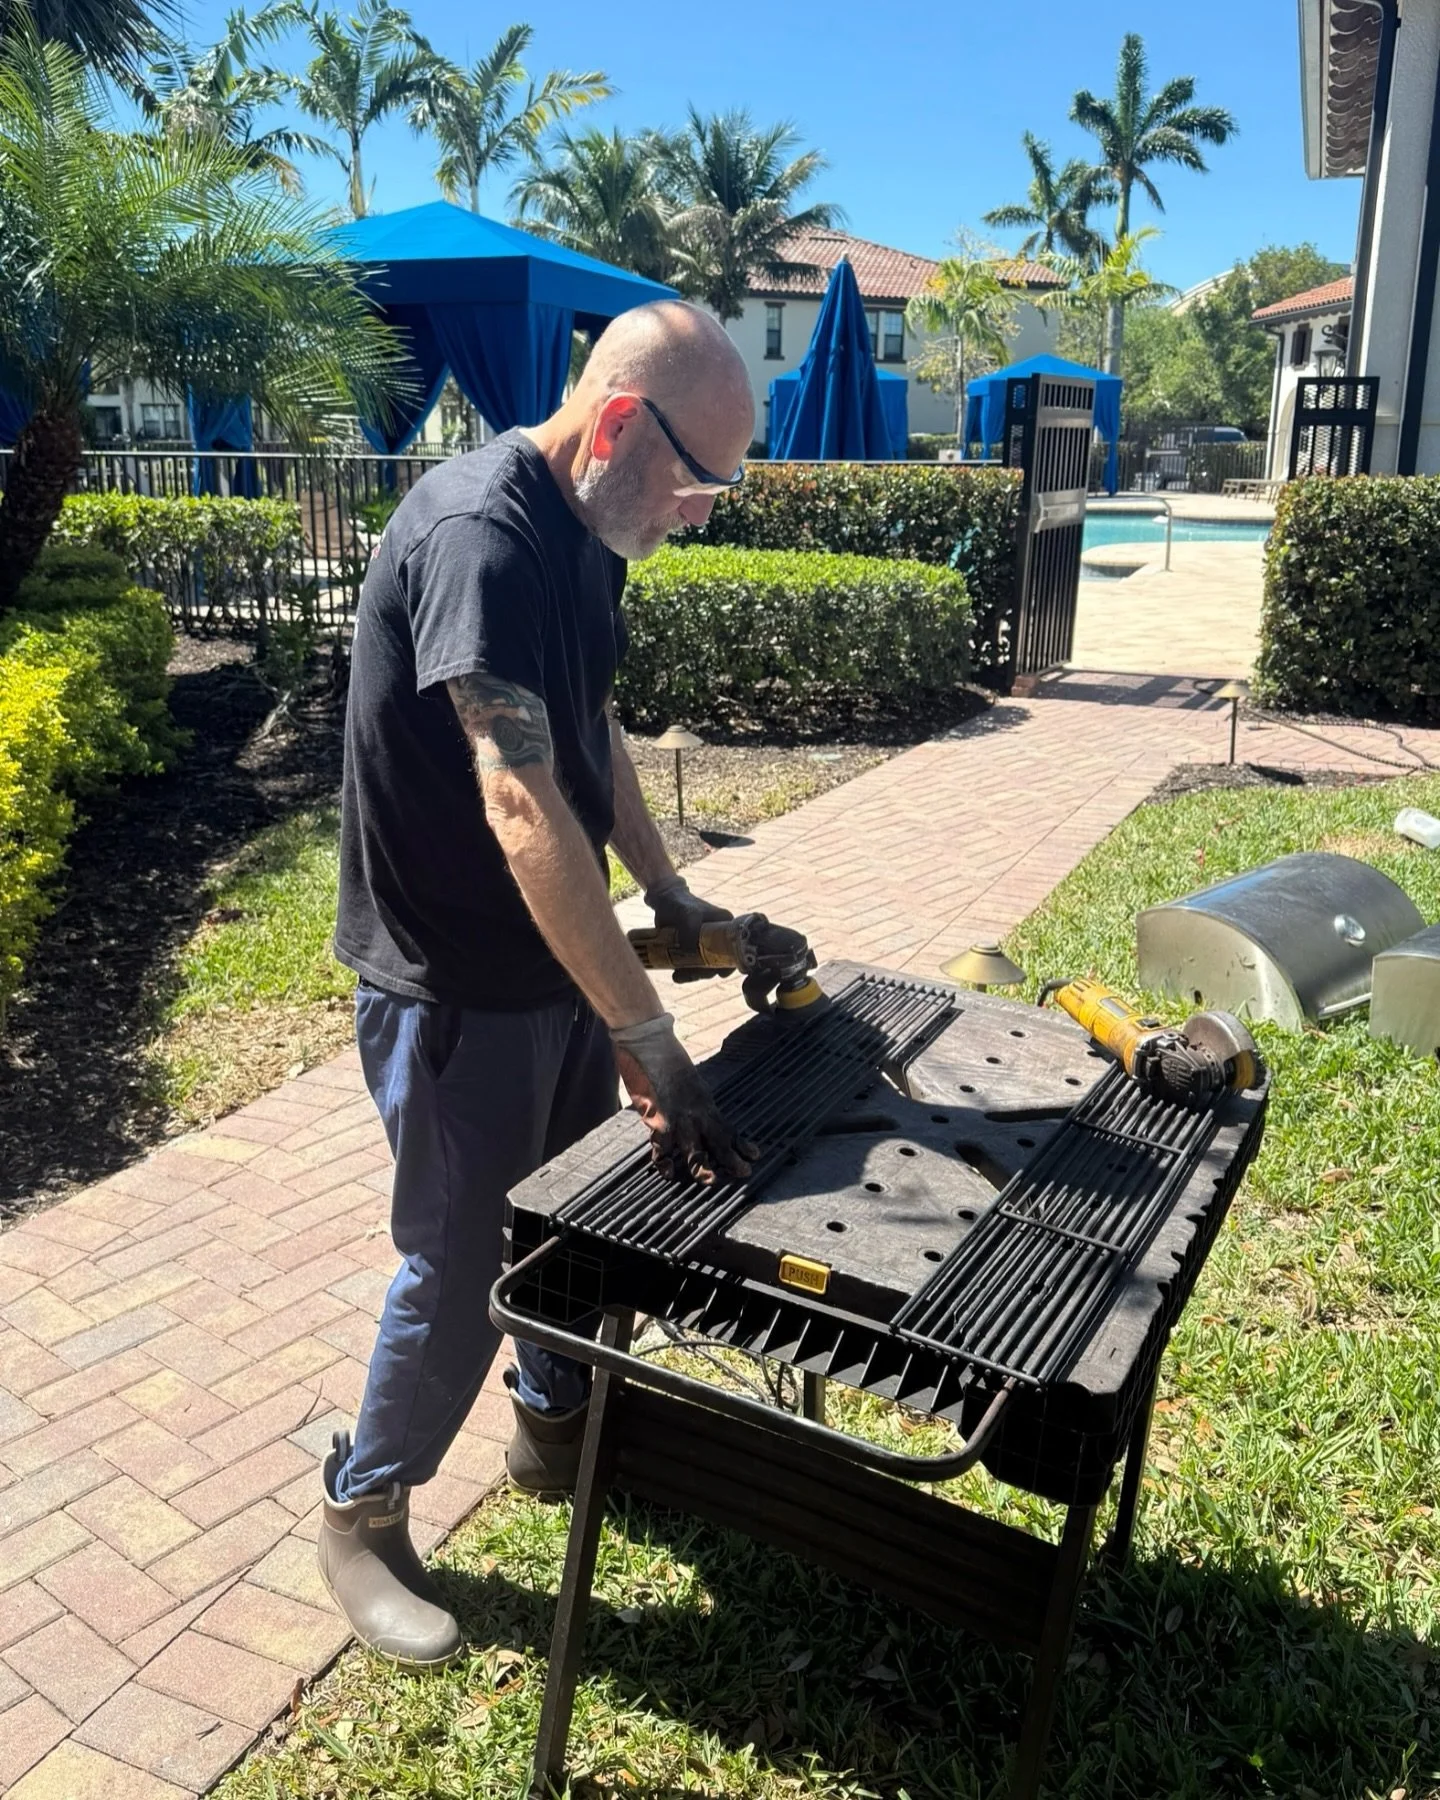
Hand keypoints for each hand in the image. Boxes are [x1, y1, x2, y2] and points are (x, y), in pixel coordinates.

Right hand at [610, 1013, 756, 1183]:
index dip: (741, 1144)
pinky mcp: (658, 1121)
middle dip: (732, 1159)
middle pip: (719, 1142)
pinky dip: (663, 1162)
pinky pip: (662, 1149)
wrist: (650, 1043)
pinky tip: (667, 1172)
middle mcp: (696, 1113)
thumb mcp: (689, 1080)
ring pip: (695, 1152)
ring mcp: (678, 1119)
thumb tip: (694, 1108)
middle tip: (745, 1172)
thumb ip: (693, 1099)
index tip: (755, 1154)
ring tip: (711, 1181)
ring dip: (703, 1169)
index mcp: (705, 1103)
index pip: (727, 1128)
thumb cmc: (667, 1057)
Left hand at [645, 875, 733, 982]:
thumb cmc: (680, 904)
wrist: (663, 902)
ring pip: (703, 966)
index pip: (734, 948)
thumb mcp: (688, 913)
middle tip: (693, 974)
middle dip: (706, 972)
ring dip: (693, 975)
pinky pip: (691, 966)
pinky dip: (684, 973)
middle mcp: (718, 936)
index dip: (730, 964)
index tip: (719, 973)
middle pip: (718, 961)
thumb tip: (689, 949)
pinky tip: (676, 975)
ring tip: (678, 976)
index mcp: (725, 925)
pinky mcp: (691, 950)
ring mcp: (704, 944)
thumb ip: (691, 926)